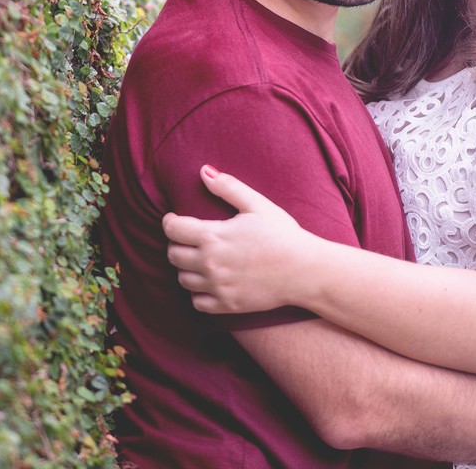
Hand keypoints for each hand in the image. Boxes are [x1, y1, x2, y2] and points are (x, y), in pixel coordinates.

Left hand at [162, 165, 315, 313]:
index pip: (172, 229)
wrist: (306, 271)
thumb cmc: (283, 234)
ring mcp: (218, 286)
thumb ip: (228, 187)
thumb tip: (204, 171)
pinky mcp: (227, 305)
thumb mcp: (257, 205)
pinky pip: (197, 302)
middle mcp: (210, 264)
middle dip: (176, 244)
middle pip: (173, 255)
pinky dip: (198, 292)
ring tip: (199, 258)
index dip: (169, 221)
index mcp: (214, 236)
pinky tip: (209, 281)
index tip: (174, 219)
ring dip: (186, 268)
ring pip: (182, 279)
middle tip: (188, 238)